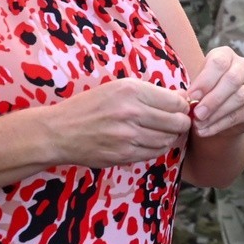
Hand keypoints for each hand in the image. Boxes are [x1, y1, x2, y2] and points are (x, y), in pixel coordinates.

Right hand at [45, 78, 192, 168]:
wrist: (59, 131)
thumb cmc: (89, 107)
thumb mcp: (117, 89)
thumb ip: (150, 93)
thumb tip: (182, 97)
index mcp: (132, 91)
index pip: (176, 102)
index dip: (183, 106)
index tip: (180, 108)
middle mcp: (132, 112)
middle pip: (177, 122)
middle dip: (182, 123)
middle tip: (177, 122)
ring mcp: (128, 135)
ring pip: (168, 139)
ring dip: (171, 137)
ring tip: (163, 132)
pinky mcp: (125, 154)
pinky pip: (155, 152)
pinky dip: (158, 148)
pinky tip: (151, 141)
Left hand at [187, 46, 243, 139]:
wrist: (217, 110)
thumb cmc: (202, 91)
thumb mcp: (196, 85)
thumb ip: (194, 90)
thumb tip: (187, 100)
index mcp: (225, 55)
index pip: (219, 63)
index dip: (205, 80)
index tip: (190, 96)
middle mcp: (242, 66)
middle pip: (232, 80)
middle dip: (213, 99)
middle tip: (197, 114)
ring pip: (239, 97)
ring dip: (217, 113)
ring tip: (199, 124)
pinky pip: (241, 115)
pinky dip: (221, 124)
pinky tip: (206, 130)